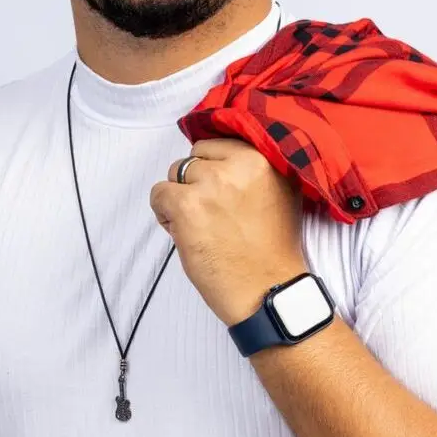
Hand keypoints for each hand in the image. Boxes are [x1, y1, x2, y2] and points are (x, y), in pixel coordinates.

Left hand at [150, 138, 307, 325]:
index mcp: (262, 158)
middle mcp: (238, 165)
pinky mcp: (188, 206)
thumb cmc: (272, 251)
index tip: (217, 192)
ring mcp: (211, 184)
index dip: (211, 170)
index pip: (216, 145)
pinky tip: (182, 232)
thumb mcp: (278, 193)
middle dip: (194, 183)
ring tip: (197, 225)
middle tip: (209, 214)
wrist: (268, 291)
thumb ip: (253, 170)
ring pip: (174, 173)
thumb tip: (217, 159)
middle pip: (194, 158)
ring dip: (178, 197)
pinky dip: (163, 213)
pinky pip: (158, 194)